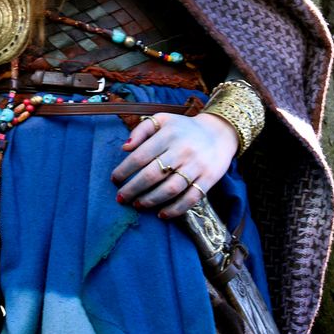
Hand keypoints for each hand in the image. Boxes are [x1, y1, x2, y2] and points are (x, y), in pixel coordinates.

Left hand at [110, 110, 238, 217]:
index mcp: (168, 134)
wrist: (219, 133)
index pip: (141, 155)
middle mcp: (183, 150)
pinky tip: (162, 214)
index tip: (114, 179)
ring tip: (138, 204)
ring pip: (170, 189)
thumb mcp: (163, 119)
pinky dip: (175, 209)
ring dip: (150, 200)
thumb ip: (142, 130)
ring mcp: (197, 165)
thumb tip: (125, 148)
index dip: (125, 170)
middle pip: (153, 174)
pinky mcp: (209, 179)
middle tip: (121, 198)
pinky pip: (191, 198)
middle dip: (133, 189)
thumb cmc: (184, 128)